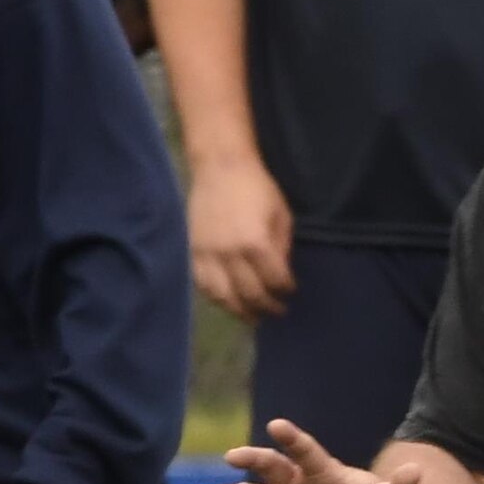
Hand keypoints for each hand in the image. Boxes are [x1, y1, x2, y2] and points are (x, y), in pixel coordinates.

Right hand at [188, 152, 297, 320]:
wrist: (220, 167)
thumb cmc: (257, 187)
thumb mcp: (281, 215)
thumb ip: (282, 248)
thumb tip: (281, 274)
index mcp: (256, 243)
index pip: (274, 280)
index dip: (285, 290)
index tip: (290, 292)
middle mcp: (230, 253)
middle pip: (250, 294)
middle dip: (267, 307)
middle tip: (276, 312)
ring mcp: (208, 254)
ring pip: (223, 296)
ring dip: (240, 311)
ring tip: (252, 316)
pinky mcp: (193, 251)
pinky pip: (202, 285)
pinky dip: (216, 298)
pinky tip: (228, 301)